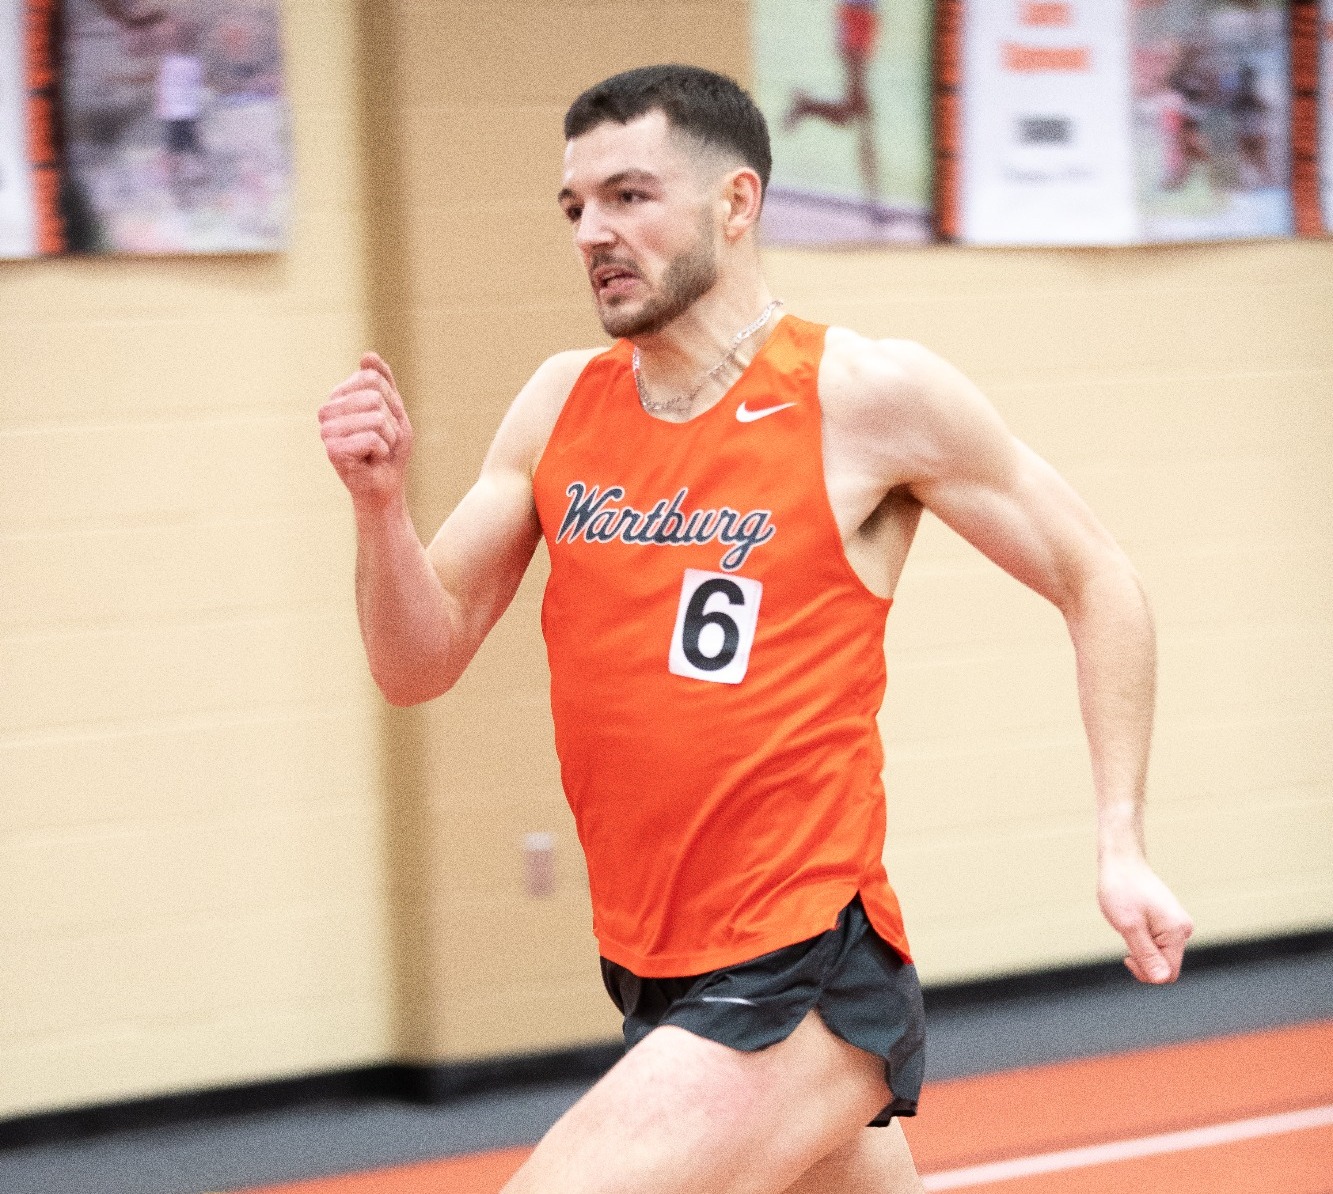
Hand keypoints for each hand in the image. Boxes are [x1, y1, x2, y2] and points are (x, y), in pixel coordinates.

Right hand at [319, 353, 413, 510]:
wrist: (385, 486)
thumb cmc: (389, 449)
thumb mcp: (393, 409)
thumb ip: (383, 381)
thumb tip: (367, 355)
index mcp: (338, 397)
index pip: (373, 378)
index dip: (391, 401)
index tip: (386, 421)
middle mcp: (327, 411)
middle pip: (374, 396)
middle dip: (390, 421)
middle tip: (382, 439)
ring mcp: (327, 430)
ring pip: (376, 417)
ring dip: (388, 437)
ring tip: (377, 450)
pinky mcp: (333, 450)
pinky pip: (373, 438)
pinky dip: (383, 451)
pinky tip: (371, 460)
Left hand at [1098, 854, 1193, 983]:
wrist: (1121, 861)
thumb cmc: (1121, 889)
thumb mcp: (1128, 926)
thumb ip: (1145, 954)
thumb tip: (1161, 979)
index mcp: (1177, 932)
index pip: (1168, 973)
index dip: (1146, 973)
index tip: (1127, 957)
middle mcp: (1182, 930)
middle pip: (1165, 965)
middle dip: (1144, 960)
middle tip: (1126, 938)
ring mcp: (1176, 925)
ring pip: (1160, 955)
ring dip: (1141, 948)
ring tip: (1128, 925)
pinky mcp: (1168, 921)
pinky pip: (1157, 943)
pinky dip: (1142, 940)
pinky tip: (1132, 923)